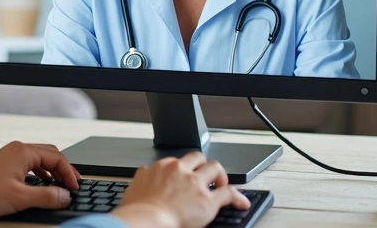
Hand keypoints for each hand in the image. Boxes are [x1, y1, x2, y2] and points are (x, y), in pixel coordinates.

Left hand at [0, 141, 79, 217]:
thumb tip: (65, 196)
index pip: (57, 157)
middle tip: (73, 185)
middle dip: (64, 169)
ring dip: (52, 171)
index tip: (75, 188)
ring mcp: (10, 155)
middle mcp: (18, 149)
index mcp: (24, 152)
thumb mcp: (20, 198)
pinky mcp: (4, 163)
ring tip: (60, 186)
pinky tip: (41, 185)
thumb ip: (47, 196)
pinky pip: (30, 164)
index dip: (70, 173)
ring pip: (40, 158)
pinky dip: (40, 173)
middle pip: (51, 154)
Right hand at [113, 151, 249, 227]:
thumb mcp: (135, 186)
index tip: (186, 175)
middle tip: (205, 176)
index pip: (178, 161)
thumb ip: (143, 177)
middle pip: (198, 157)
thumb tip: (144, 175)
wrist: (146, 220)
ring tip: (222, 184)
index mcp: (162, 167)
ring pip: (215, 168)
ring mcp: (196, 183)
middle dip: (203, 165)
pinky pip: (229, 193)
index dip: (184, 169)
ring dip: (220, 176)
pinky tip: (240, 202)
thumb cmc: (138, 210)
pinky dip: (237, 197)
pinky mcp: (208, 200)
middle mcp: (180, 170)